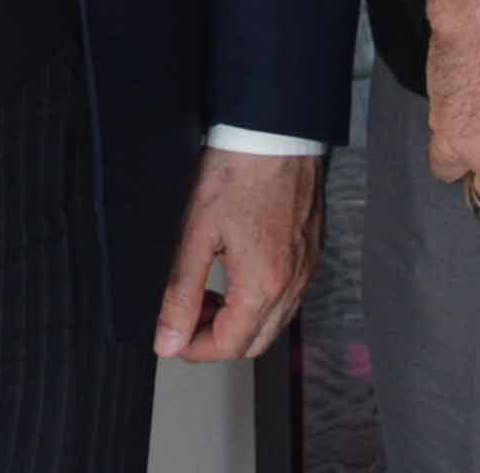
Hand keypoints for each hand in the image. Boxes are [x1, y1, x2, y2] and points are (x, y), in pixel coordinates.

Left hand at [156, 147, 322, 359]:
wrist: (276, 131)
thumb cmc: (238, 173)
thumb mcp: (196, 235)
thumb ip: (180, 294)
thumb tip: (167, 342)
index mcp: (264, 285)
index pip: (229, 347)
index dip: (194, 349)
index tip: (171, 335)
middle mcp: (293, 283)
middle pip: (255, 343)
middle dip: (216, 340)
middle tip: (187, 316)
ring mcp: (307, 267)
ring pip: (274, 321)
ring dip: (239, 322)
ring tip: (209, 292)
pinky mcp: (312, 249)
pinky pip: (289, 295)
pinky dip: (261, 300)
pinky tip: (238, 273)